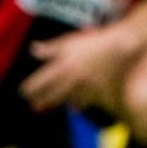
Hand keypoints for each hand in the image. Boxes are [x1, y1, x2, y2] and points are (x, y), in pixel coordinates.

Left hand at [19, 28, 133, 111]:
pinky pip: (85, 101)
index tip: (25, 93)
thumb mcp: (69, 41)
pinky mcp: (99, 89)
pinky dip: (78, 105)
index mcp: (62, 65)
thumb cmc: (94, 41)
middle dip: (41, 101)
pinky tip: (75, 106)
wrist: (121, 43)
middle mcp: (71, 78)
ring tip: (53, 106)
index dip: (28, 89)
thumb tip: (33, 50)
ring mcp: (85, 85)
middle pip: (51, 95)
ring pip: (68, 100)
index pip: (38, 82)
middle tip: (35, 105)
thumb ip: (50, 48)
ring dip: (59, 104)